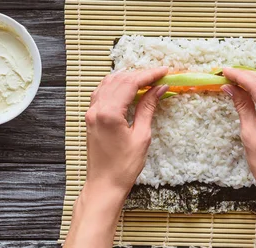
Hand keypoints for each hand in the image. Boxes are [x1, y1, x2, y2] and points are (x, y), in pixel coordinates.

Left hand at [85, 68, 168, 193]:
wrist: (104, 185)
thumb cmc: (124, 166)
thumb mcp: (142, 136)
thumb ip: (148, 108)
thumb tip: (159, 88)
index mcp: (109, 112)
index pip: (131, 83)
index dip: (149, 75)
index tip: (165, 71)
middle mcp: (96, 108)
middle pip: (120, 79)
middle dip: (140, 74)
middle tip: (159, 76)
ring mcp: (91, 112)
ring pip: (109, 83)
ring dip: (128, 78)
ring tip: (147, 81)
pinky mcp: (90, 117)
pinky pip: (102, 92)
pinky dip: (117, 86)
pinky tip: (129, 90)